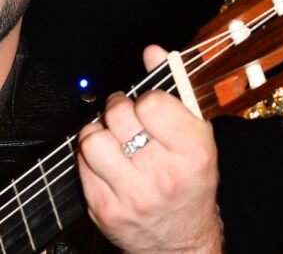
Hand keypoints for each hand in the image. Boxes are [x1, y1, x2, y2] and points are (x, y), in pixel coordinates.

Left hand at [77, 45, 222, 252]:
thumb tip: (152, 50)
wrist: (183, 240)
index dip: (146, 98)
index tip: (149, 105)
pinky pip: (82, 166)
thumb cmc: (193, 179)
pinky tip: (106, 158)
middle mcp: (164, 173)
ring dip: (98, 130)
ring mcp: (133, 194)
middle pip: (120, 116)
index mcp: (194, 149)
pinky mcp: (107, 210)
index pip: (152, 103)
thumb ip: (174, 87)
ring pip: (94, 140)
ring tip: (111, 134)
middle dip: (119, 107)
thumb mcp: (197, 133)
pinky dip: (90, 155)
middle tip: (124, 112)